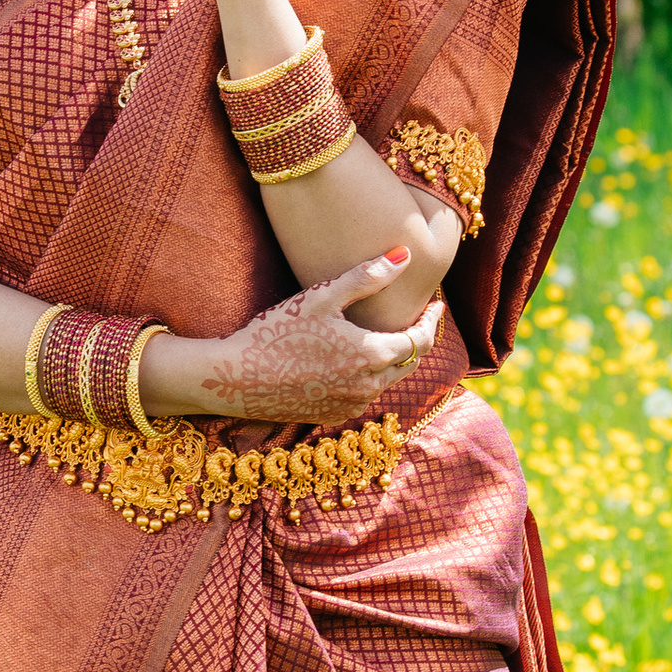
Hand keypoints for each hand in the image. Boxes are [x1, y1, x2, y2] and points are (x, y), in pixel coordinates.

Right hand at [195, 250, 444, 432]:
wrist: (235, 378)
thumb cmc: (276, 333)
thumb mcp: (322, 297)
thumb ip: (367, 276)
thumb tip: (405, 255)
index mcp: (371, 356)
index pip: (420, 341)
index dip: (431, 322)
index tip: (436, 305)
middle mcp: (368, 388)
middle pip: (408, 364)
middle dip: (417, 340)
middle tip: (418, 318)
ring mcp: (350, 406)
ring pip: (386, 382)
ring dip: (393, 360)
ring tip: (387, 337)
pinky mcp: (331, 416)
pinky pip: (363, 395)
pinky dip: (369, 377)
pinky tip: (355, 361)